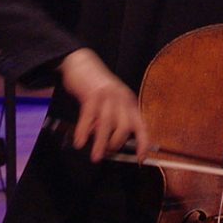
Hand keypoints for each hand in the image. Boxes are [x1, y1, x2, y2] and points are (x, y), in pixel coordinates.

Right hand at [58, 48, 148, 162]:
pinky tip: (79, 141)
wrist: (82, 63)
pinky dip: (83, 131)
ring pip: (106, 124)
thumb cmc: (97, 86)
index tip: (141, 158)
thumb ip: (112, 121)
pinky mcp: (92, 94)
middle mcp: (122, 99)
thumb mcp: (111, 102)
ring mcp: (107, 96)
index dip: (143, 143)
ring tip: (95, 157)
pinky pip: (88, 117)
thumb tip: (108, 144)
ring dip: (100, 143)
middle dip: (117, 144)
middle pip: (125, 127)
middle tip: (107, 153)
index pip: (142, 126)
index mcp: (129, 103)